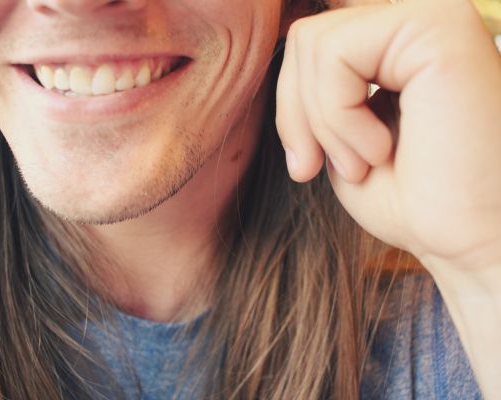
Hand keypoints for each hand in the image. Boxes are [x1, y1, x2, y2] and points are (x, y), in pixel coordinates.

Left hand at [276, 0, 500, 271]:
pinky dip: (338, 115)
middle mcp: (417, 22)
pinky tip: (381, 149)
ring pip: (313, 43)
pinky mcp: (437, 26)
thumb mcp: (337, 138)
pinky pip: (334, 53)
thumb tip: (282, 51)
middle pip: (304, 40)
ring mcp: (431, 16)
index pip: (308, 48)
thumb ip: (314, 91)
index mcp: (396, 47)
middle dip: (298, 117)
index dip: (291, 111)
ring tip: (366, 162)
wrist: (467, 241)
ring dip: (324, 122)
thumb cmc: (410, 199)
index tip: (308, 167)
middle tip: (339, 168)